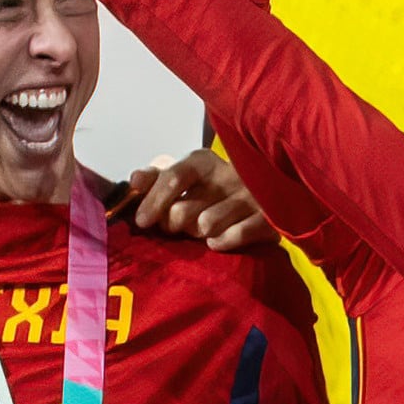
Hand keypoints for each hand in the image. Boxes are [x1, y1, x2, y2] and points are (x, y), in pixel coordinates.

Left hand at [124, 147, 271, 253]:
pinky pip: (234, 236)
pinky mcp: (269, 219)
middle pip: (182, 210)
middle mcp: (229, 175)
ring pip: (206, 225)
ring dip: (198, 234)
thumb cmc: (209, 192)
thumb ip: (155, 178)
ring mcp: (251, 197)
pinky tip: (218, 240)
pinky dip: (222, 242)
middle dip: (173, 224)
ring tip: (203, 230)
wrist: (262, 200)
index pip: (174, 176)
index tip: (141, 221)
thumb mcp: (181, 179)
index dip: (154, 200)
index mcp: (204, 161)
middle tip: (179, 226)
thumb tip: (134, 180)